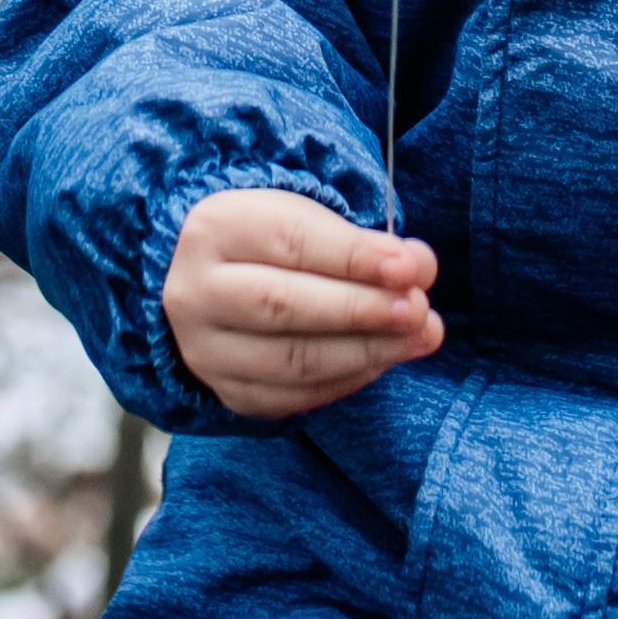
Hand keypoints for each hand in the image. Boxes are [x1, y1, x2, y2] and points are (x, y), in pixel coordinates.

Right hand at [161, 186, 441, 416]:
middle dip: (362, 310)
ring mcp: (205, 350)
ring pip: (290, 361)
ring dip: (366, 352)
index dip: (354, 256)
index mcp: (216, 229)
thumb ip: (363, 245)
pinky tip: (382, 360)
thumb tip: (418, 270)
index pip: (290, 241)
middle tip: (420, 310)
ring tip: (418, 336)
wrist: (215, 283)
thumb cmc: (274, 244)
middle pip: (284, 305)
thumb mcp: (311, 221)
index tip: (409, 267)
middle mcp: (197, 292)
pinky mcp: (226, 391)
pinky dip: (346, 381)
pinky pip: (291, 397)